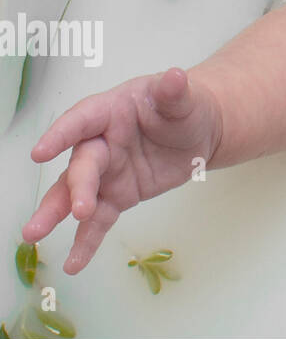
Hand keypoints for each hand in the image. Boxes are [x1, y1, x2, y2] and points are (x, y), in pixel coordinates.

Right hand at [23, 68, 222, 274]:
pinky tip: (73, 263)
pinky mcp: (116, 197)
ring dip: (56, 214)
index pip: (81, 120)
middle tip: (78, 207)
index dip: (61, 134)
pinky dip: (86, 241)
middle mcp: (100, 143)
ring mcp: (105, 173)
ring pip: (74, 195)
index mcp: (110, 111)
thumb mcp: (183, 97)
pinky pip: (97, 221)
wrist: (199, 131)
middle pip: (81, 165)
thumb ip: (174, 91)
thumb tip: (175, 76)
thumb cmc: (183, 107)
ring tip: (33, 235)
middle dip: (76, 186)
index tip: (40, 152)